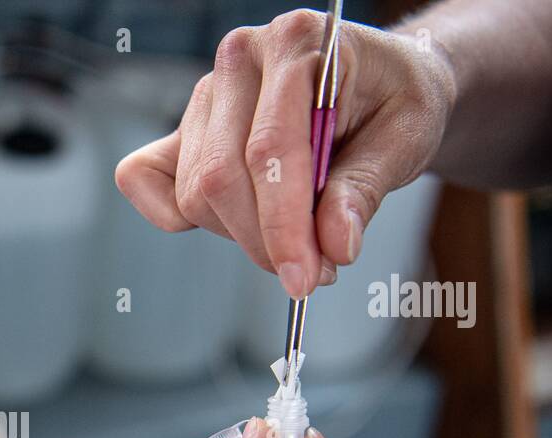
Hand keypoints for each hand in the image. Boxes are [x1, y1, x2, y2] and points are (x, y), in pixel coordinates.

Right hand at [114, 11, 455, 297]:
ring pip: (195, 193)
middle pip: (220, 178)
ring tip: (294, 237)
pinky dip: (177, 217)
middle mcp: (240, 60)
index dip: (283, 225)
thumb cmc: (393, 102)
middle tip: (310, 271)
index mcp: (297, 44)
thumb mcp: (406, 140)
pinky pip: (145, 181)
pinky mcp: (183, 128)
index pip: (268, 149)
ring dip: (241, 234)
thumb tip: (333, 245)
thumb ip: (364, 191)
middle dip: (264, 241)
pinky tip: (234, 220)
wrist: (381, 83)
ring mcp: (205, 95)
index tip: (303, 279)